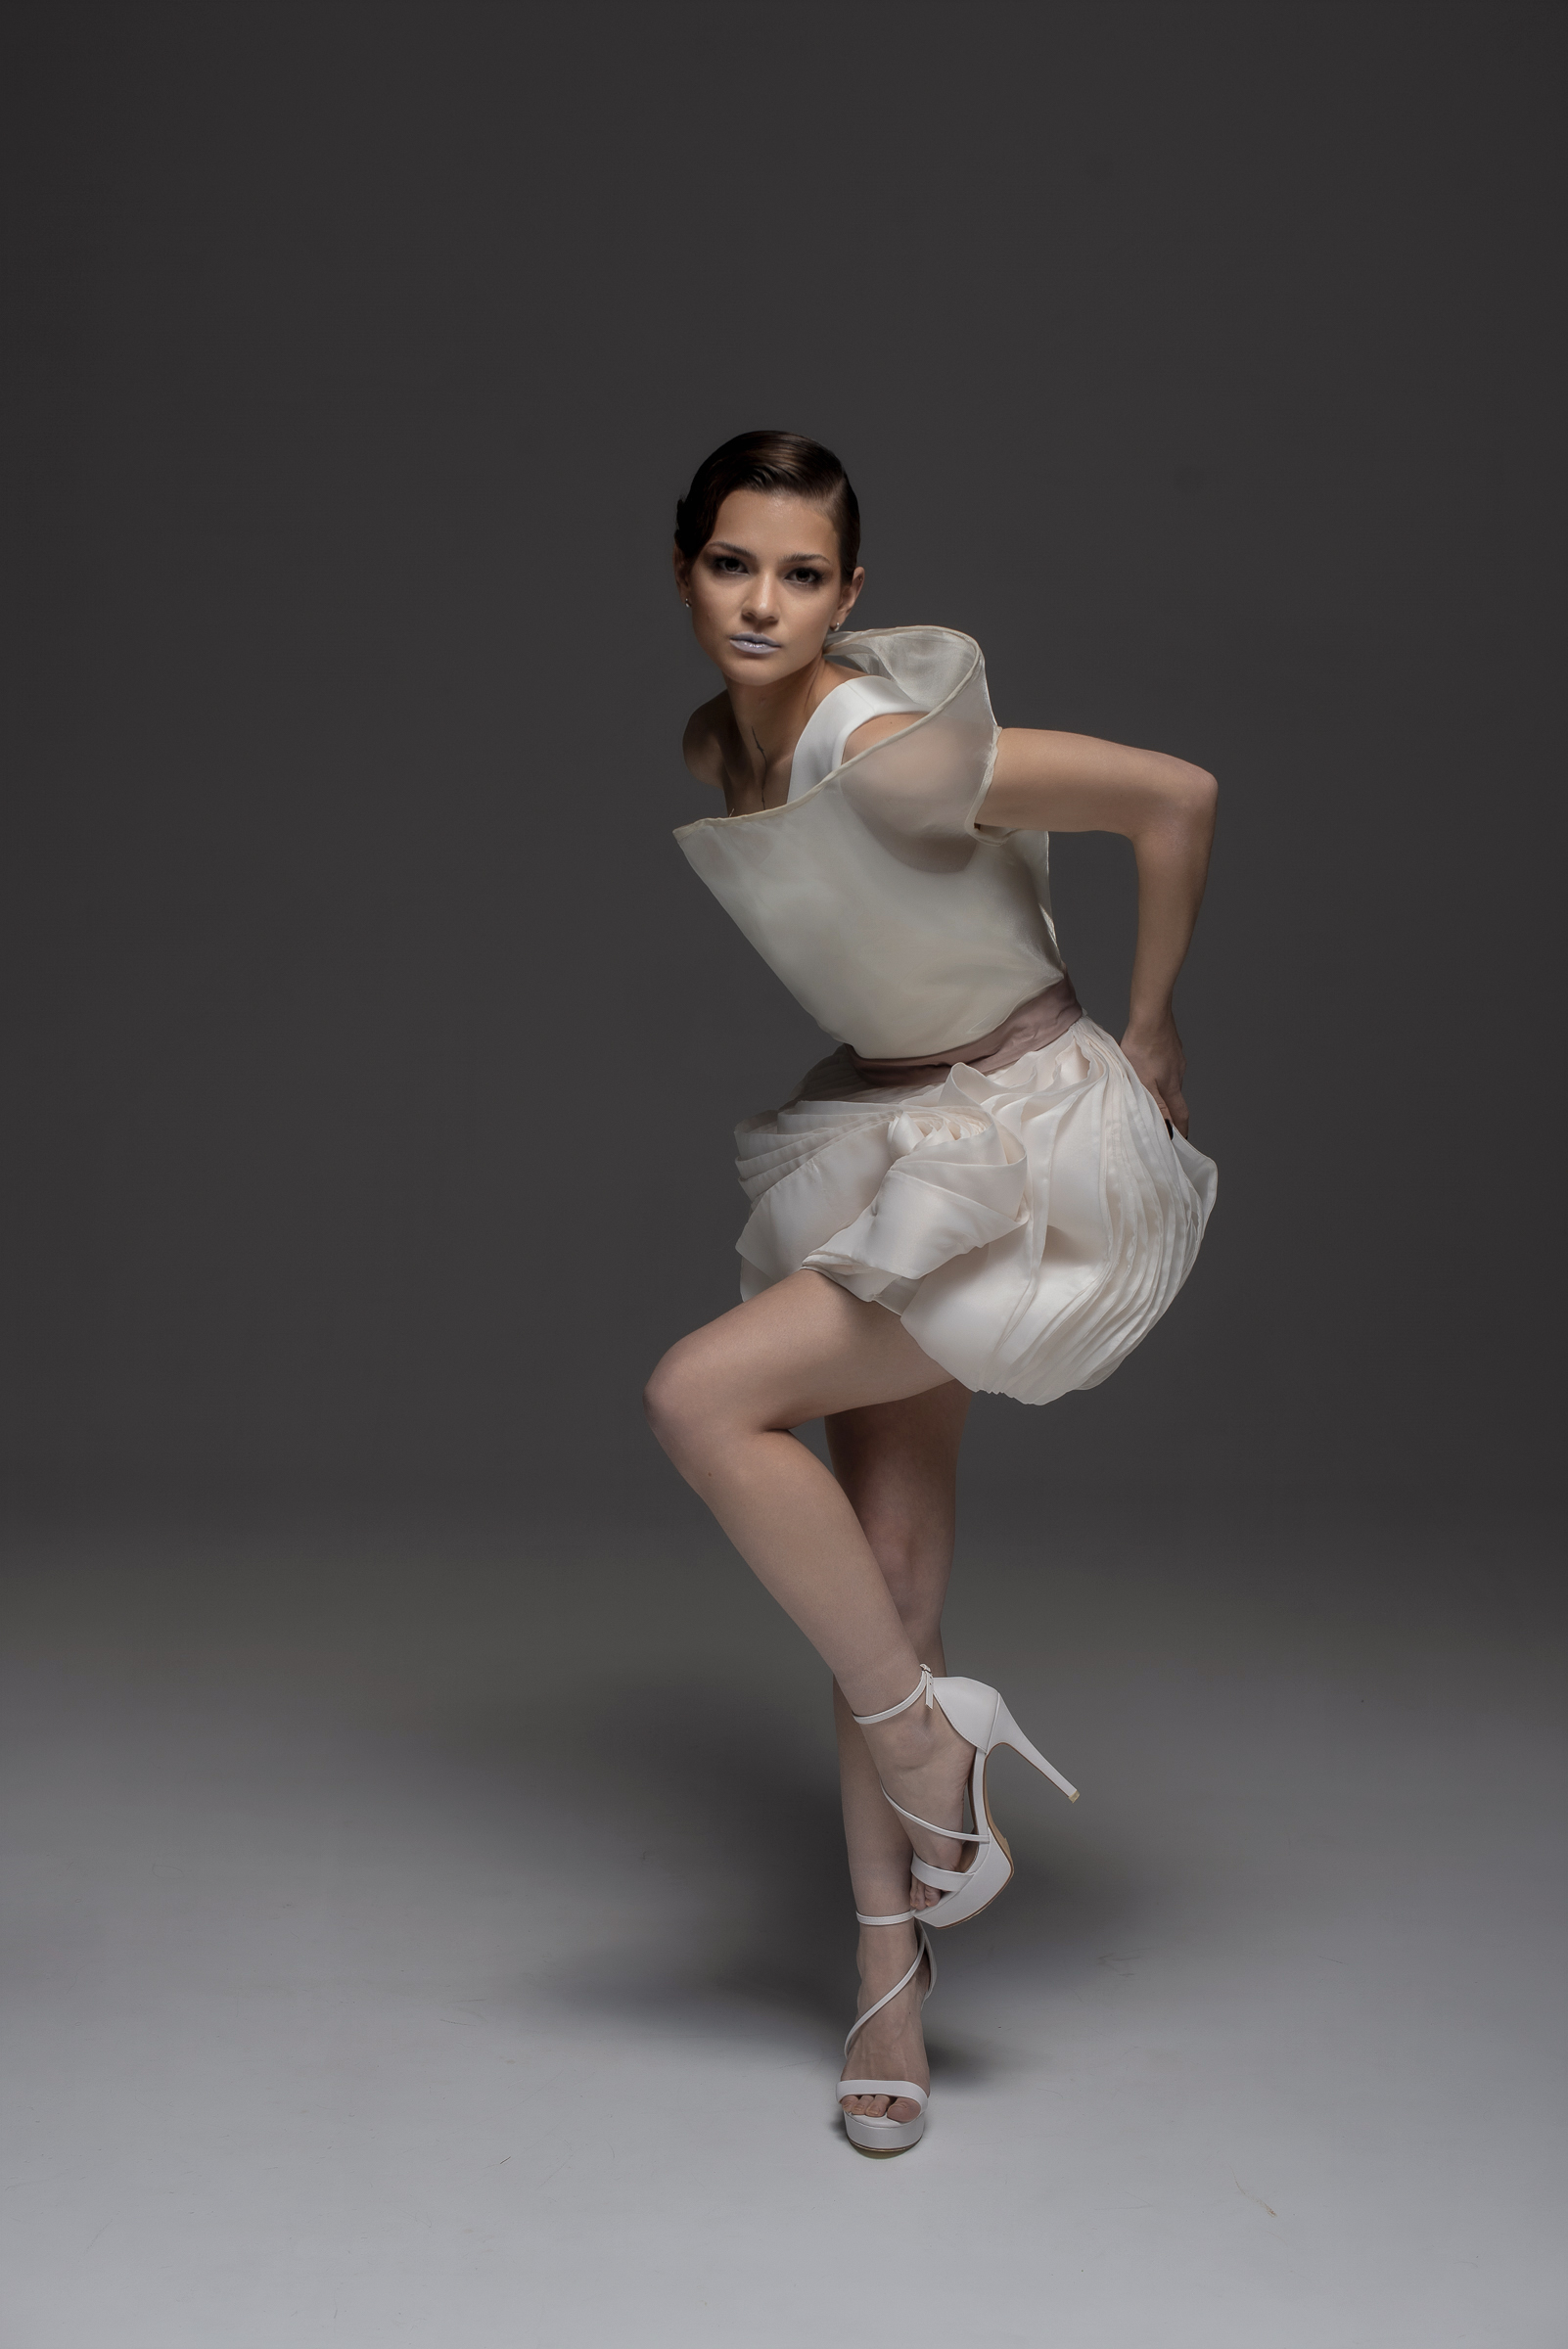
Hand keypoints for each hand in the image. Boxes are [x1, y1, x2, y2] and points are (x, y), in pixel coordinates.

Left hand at [1120, 1015, 1189, 1138]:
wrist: (1150, 1017)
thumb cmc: (1142, 1049)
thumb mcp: (1143, 1082)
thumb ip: (1155, 1105)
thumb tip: (1167, 1127)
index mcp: (1171, 1086)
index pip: (1180, 1114)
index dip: (1181, 1129)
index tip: (1180, 1141)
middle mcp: (1178, 1074)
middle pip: (1176, 1098)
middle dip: (1170, 1110)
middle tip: (1161, 1119)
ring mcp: (1177, 1059)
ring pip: (1171, 1080)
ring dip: (1163, 1088)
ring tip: (1149, 1090)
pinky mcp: (1172, 1047)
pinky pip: (1167, 1065)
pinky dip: (1160, 1071)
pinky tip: (1149, 1065)